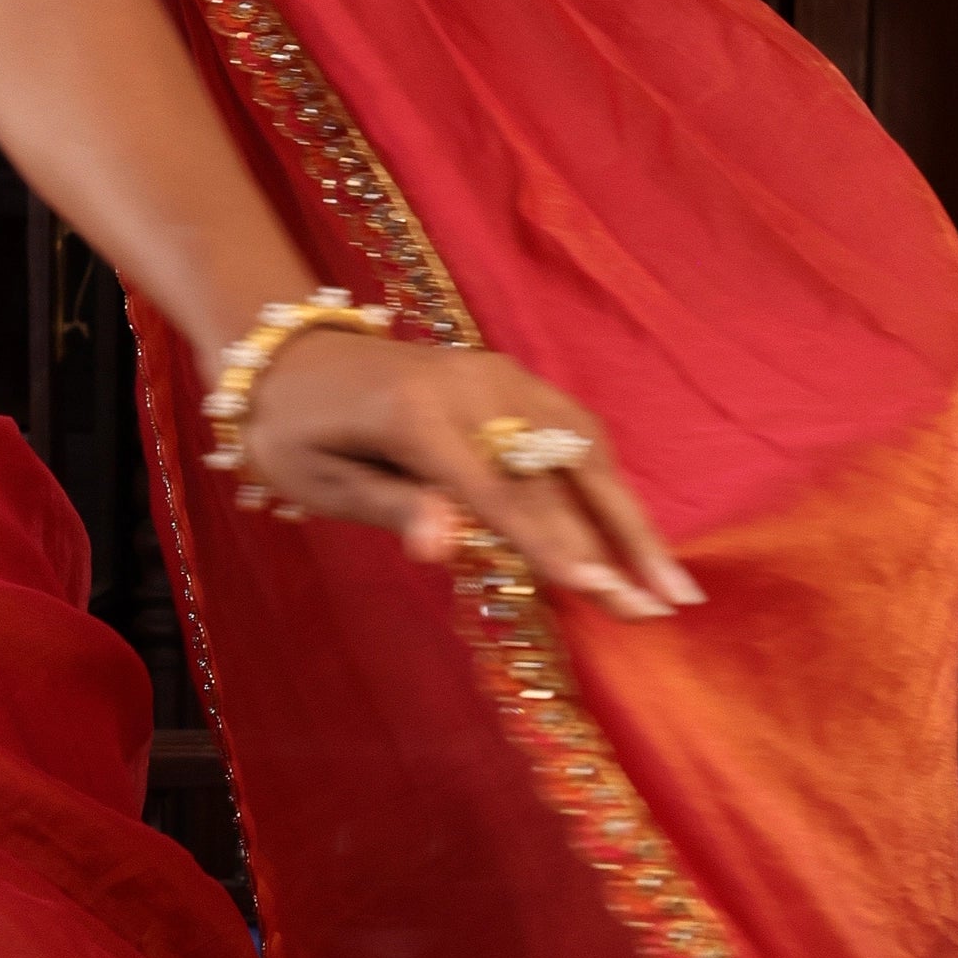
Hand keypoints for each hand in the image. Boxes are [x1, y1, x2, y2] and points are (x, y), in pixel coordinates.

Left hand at [230, 330, 701, 618]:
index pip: (499, 493)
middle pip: (559, 473)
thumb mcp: (317, 480)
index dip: (553, 545)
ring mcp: (498, 376)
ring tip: (667, 577)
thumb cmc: (294, 432)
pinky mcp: (509, 379)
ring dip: (631, 514)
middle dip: (617, 543)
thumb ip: (388, 507)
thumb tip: (442, 549)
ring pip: (584, 448)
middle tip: (665, 600)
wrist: (290, 356)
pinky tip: (632, 529)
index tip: (602, 590)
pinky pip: (571, 432)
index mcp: (417, 416)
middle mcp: (474, 387)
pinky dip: (608, 482)